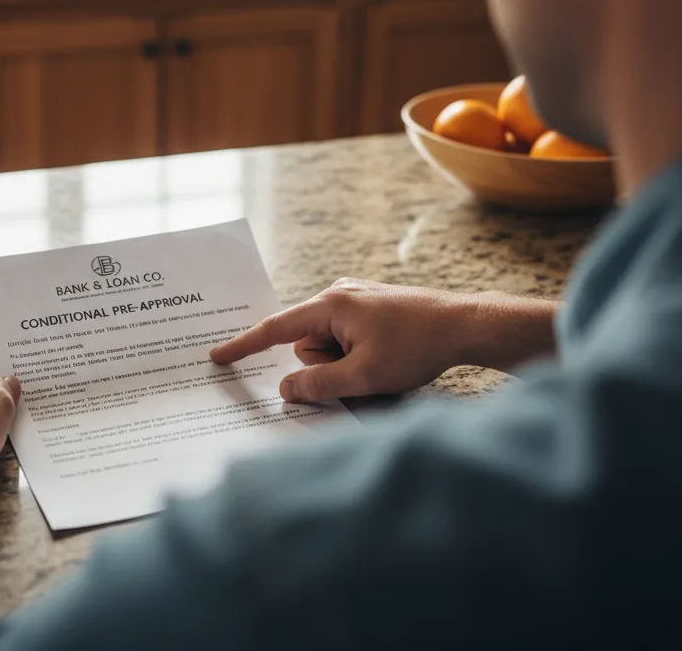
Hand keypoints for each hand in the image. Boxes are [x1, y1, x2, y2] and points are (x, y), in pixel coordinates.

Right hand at [210, 280, 556, 403]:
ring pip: (326, 345)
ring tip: (381, 364)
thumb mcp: (365, 376)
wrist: (464, 324)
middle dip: (325, 366)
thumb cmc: (417, 347)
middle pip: (305, 344)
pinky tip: (385, 357)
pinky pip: (343, 338)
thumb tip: (285, 387)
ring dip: (343, 363)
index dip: (244, 345)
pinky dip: (354, 355)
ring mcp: (353, 298)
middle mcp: (336, 294)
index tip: (216, 356)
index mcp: (329, 304)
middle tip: (363, 372)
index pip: (275, 329)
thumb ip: (319, 385)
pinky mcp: (367, 306)